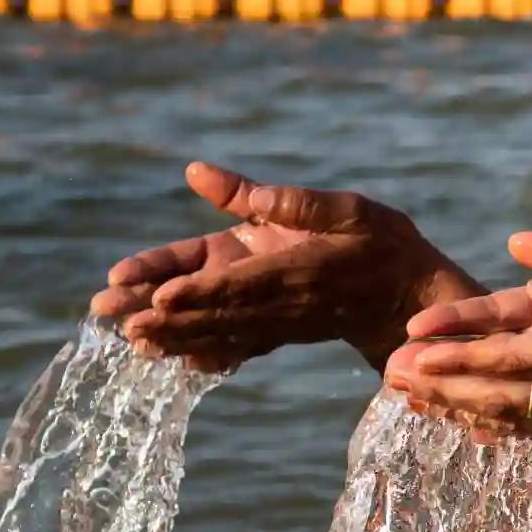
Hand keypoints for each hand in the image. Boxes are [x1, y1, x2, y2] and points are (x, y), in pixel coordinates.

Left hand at [89, 161, 455, 371]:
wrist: (410, 299)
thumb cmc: (382, 243)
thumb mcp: (345, 209)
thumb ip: (281, 198)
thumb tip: (201, 173)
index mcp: (298, 270)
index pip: (242, 283)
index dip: (200, 292)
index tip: (161, 298)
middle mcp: (285, 304)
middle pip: (218, 314)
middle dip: (168, 320)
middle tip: (120, 323)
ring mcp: (281, 323)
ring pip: (221, 333)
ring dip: (175, 338)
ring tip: (130, 340)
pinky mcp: (281, 332)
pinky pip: (239, 346)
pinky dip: (207, 353)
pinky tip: (173, 358)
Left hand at [386, 233, 531, 436]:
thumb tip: (522, 265)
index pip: (512, 354)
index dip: (459, 351)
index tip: (414, 343)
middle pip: (498, 394)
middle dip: (441, 384)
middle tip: (388, 373)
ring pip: (509, 418)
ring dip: (455, 408)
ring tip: (408, 396)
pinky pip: (531, 429)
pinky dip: (490, 426)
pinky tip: (458, 417)